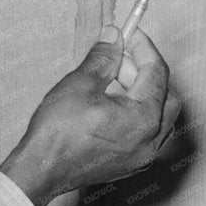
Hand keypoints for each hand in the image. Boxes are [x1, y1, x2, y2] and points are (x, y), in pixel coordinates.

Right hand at [0, 26, 180, 205]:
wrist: (40, 171)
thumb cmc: (58, 133)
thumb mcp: (80, 83)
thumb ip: (104, 57)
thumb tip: (113, 37)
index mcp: (144, 119)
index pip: (157, 73)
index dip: (144, 49)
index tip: (131, 34)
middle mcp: (150, 140)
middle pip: (165, 95)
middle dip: (145, 71)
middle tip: (120, 57)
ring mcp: (142, 156)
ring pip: (158, 116)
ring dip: (141, 92)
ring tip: (110, 80)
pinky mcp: (131, 164)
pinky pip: (147, 133)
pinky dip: (137, 113)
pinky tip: (111, 103)